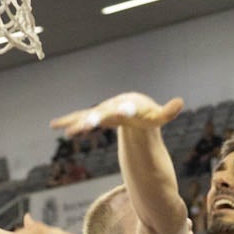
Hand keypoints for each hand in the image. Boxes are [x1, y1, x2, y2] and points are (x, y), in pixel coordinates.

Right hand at [50, 92, 183, 136]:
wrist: (134, 105)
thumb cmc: (147, 114)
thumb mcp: (157, 117)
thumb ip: (167, 112)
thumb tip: (180, 102)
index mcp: (128, 107)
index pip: (126, 110)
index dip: (124, 110)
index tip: (122, 110)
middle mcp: (112, 107)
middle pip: (102, 114)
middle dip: (94, 120)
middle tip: (86, 126)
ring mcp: (101, 112)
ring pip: (87, 117)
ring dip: (77, 123)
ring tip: (68, 131)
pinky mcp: (94, 117)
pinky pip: (79, 118)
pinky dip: (67, 121)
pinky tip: (53, 124)